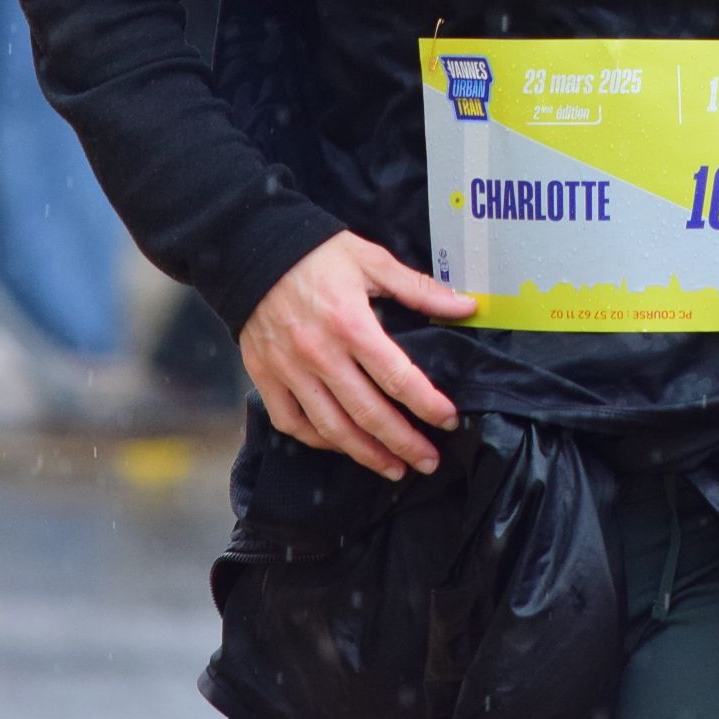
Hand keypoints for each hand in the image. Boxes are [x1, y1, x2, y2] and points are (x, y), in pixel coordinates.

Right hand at [239, 232, 477, 480]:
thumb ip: (419, 289)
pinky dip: (318, 441)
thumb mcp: (372, 261)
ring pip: (332, 428)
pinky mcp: (266, 377)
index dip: (427, 404)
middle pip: (368, 414)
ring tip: (393, 468)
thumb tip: (466, 306)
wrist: (252, 249)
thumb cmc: (318, 254)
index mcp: (351, 325)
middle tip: (429, 461)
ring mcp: (289, 371)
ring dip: (366, 454)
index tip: (449, 421)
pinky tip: (342, 445)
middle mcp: (320, 355)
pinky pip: (292, 423)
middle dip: (403, 443)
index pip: (397, 378)